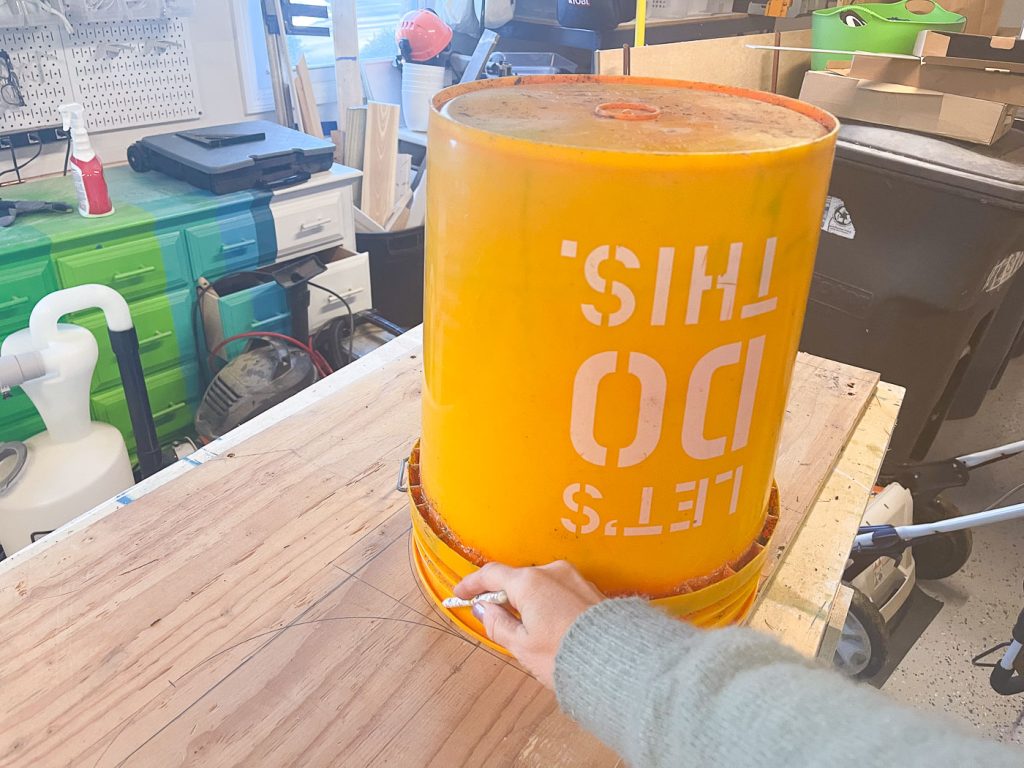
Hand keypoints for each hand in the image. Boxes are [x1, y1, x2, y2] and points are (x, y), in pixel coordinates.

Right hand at [454, 560, 604, 688]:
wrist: (616, 662)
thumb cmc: (567, 656)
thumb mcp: (522, 646)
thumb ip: (497, 624)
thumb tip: (483, 608)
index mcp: (530, 582)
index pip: (491, 575)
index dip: (472, 584)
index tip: (461, 594)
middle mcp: (553, 572)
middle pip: (518, 580)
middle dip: (505, 597)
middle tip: (493, 617)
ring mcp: (574, 578)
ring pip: (541, 587)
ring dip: (529, 602)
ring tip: (528, 631)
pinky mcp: (591, 590)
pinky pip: (561, 593)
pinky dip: (550, 605)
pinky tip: (552, 627)